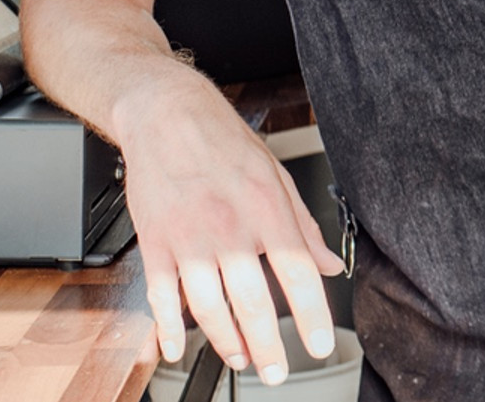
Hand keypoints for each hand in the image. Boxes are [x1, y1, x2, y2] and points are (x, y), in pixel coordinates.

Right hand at [117, 83, 346, 384]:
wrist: (166, 114)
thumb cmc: (223, 142)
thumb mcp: (277, 175)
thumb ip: (304, 226)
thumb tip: (329, 264)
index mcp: (266, 210)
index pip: (298, 273)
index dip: (312, 316)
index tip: (319, 345)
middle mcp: (229, 227)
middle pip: (253, 301)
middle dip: (268, 345)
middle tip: (278, 371)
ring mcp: (188, 238)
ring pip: (209, 306)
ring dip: (226, 341)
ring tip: (241, 359)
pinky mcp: (155, 242)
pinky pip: (161, 296)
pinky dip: (169, 328)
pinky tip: (178, 347)